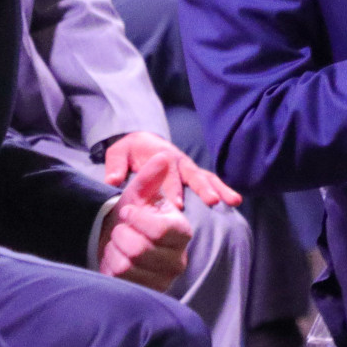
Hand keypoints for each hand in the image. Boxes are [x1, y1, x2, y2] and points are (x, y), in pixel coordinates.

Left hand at [98, 151, 193, 290]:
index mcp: (182, 231)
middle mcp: (178, 258)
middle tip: (122, 228)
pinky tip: (116, 257)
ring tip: (119, 242)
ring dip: (114, 248)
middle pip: (141, 249)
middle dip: (121, 234)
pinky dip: (111, 264)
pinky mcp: (148, 292)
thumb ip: (149, 177)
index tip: (128, 211)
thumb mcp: (138, 193)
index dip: (138, 219)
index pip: (163, 230)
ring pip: (128, 264)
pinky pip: (121, 279)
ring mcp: (164, 279)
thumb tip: (163, 157)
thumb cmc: (133, 214)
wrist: (119, 238)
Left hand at [104, 131, 241, 207]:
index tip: (177, 204)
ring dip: (218, 189)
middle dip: (202, 188)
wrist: (143, 142)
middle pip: (192, 174)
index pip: (169, 173)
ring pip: (206, 177)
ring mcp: (189, 167)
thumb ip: (115, 164)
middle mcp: (179, 161)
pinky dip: (224, 189)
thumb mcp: (119, 152)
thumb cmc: (131, 150)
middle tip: (211, 201)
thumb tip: (111, 180)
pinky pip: (212, 180)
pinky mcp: (195, 173)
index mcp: (161, 156)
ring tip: (231, 201)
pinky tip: (235, 201)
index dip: (174, 188)